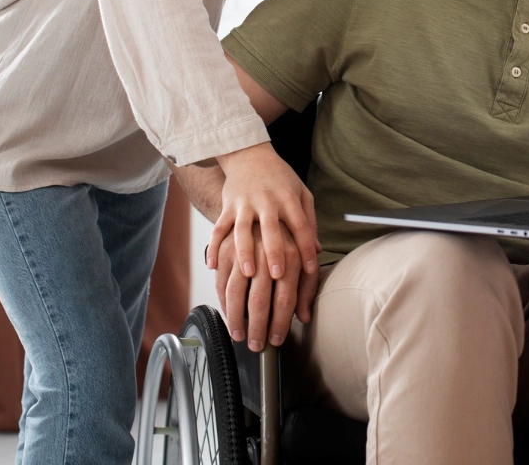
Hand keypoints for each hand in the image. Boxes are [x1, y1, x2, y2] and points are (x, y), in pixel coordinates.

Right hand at [207, 142, 319, 281]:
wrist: (249, 154)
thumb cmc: (280, 178)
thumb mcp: (300, 192)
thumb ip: (309, 220)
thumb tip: (317, 251)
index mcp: (288, 197)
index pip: (300, 225)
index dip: (306, 248)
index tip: (310, 270)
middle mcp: (266, 200)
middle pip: (271, 228)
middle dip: (274, 252)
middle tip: (277, 276)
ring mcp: (244, 203)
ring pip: (242, 229)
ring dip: (245, 252)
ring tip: (248, 274)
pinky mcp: (228, 205)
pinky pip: (218, 228)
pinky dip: (213, 246)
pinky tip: (213, 265)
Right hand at [216, 225, 319, 350]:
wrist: (260, 181)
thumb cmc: (287, 223)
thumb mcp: (306, 250)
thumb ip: (308, 281)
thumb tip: (305, 316)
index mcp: (292, 249)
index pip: (287, 295)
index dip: (282, 321)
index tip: (277, 339)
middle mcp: (267, 247)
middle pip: (260, 297)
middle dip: (258, 326)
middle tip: (257, 346)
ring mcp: (243, 244)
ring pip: (236, 288)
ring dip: (235, 316)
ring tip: (239, 335)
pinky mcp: (225, 241)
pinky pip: (220, 277)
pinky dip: (220, 296)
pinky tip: (225, 312)